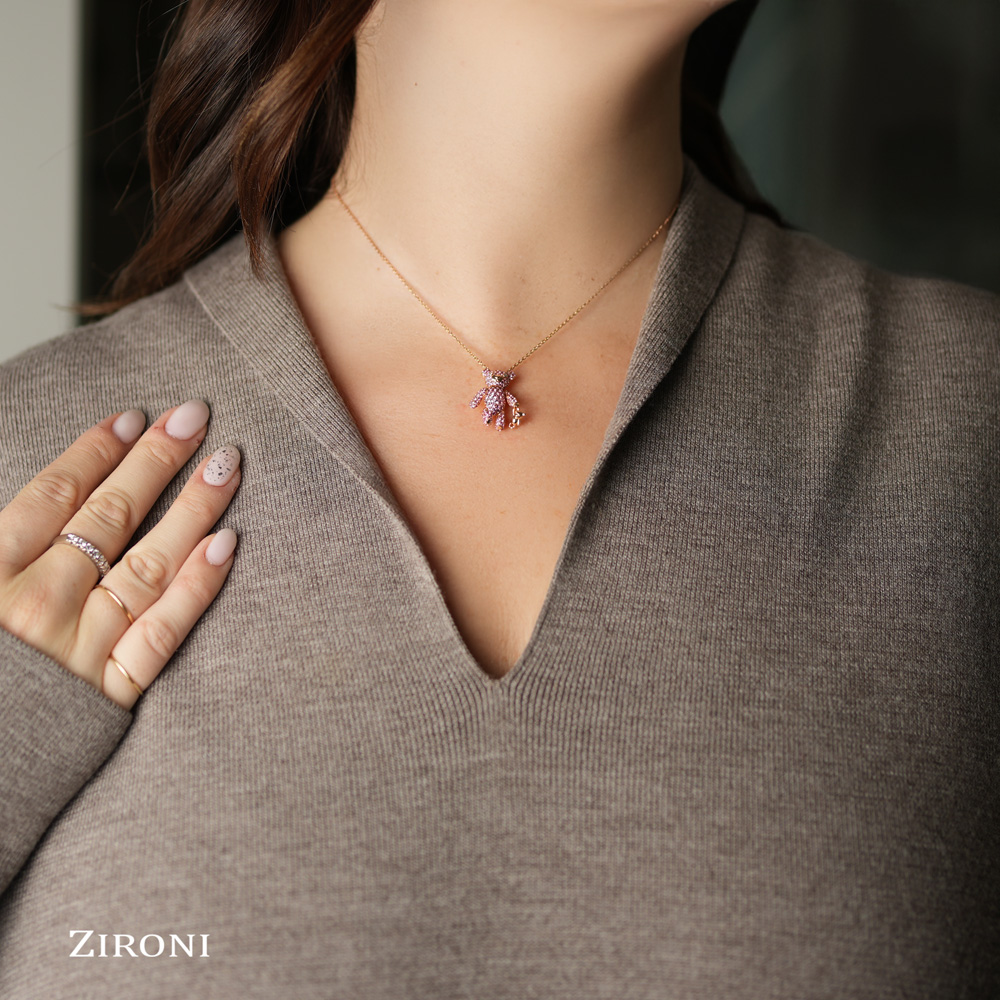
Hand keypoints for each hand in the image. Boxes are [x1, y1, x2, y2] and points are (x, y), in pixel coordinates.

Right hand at [0, 400, 240, 709]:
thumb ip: (1, 542)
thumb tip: (47, 502)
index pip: (54, 494)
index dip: (97, 450)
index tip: (134, 418)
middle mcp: (39, 603)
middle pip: (110, 515)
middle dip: (157, 460)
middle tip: (197, 417)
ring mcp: (81, 647)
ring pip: (148, 561)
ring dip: (192, 508)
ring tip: (226, 464)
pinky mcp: (113, 691)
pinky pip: (164, 630)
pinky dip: (199, 586)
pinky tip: (228, 544)